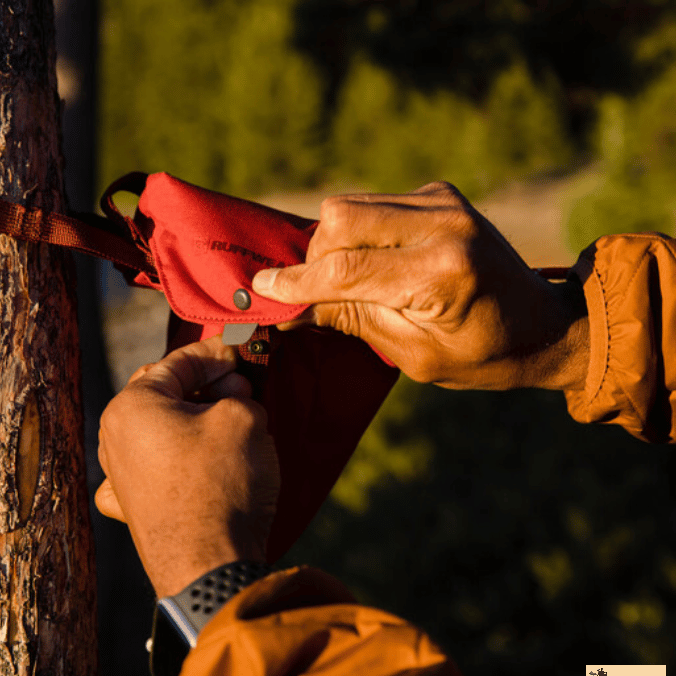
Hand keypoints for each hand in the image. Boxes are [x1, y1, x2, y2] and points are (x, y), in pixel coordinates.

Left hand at [95, 336, 279, 597]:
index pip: (178, 363)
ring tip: (232, 423)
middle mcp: (114, 438)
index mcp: (131, 406)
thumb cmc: (223, 483)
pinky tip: (193, 461)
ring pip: (160, 430)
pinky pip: (152, 468)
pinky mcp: (132, 509)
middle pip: (164, 394)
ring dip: (195, 420)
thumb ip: (238, 393)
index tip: (240, 352)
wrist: (211, 566)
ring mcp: (118, 476)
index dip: (216, 354)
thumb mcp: (244, 417)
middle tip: (242, 389)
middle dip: (205, 386)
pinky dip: (175, 457)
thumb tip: (235, 398)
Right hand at [253, 182, 587, 390]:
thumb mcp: (415, 354)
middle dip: (312, 257)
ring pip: (350, 205)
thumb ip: (353, 319)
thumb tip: (293, 308)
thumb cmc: (482, 354)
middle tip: (310, 294)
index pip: (345, 268)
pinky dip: (355, 232)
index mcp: (441, 272)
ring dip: (332, 243)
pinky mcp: (439, 193)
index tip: (260, 289)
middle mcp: (443, 223)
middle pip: (339, 219)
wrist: (543, 324)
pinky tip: (369, 263)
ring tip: (342, 282)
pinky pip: (371, 203)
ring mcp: (442, 201)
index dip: (295, 281)